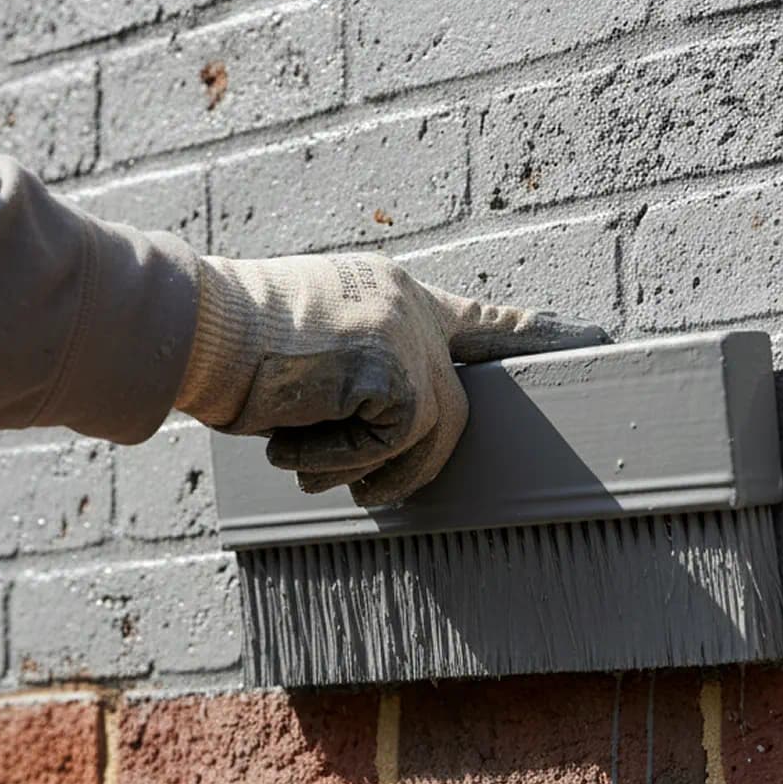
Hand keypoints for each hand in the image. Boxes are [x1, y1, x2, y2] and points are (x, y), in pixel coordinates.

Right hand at [177, 252, 606, 505]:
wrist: (191, 327)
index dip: (536, 336)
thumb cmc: (228, 345)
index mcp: (392, 294)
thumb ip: (362, 372)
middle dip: (414, 462)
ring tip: (303, 460)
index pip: (482, 318)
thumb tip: (386, 434)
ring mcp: (405, 336)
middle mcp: (410, 307)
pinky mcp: (392, 372)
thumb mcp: (309, 345)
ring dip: (361, 467)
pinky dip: (337, 459)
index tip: (591, 340)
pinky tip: (292, 440)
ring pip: (427, 435)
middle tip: (366, 489)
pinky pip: (390, 445)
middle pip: (453, 405)